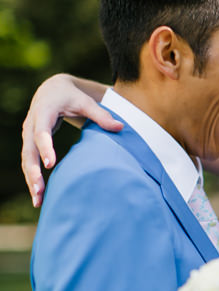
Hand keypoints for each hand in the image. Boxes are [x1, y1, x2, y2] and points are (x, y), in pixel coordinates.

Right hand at [22, 74, 121, 206]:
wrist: (52, 89)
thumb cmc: (71, 96)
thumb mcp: (85, 102)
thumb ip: (101, 115)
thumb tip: (121, 127)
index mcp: (44, 112)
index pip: (41, 132)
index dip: (45, 147)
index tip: (51, 164)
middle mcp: (31, 124)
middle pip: (29, 150)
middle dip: (33, 171)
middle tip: (39, 190)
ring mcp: (28, 135)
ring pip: (26, 159)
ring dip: (31, 180)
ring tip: (38, 201)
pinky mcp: (30, 143)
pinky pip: (29, 162)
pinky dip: (32, 178)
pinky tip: (38, 195)